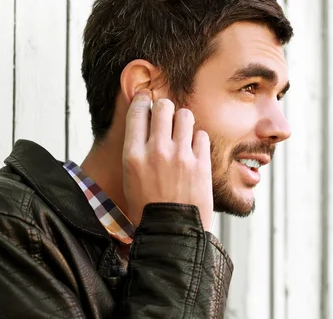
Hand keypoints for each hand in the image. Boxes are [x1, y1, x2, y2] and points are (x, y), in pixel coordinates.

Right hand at [122, 90, 212, 229]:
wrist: (171, 232)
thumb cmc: (148, 207)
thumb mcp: (131, 177)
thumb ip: (138, 149)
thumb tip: (145, 123)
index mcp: (133, 155)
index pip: (138, 111)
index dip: (143, 100)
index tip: (147, 99)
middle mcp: (156, 151)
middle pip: (163, 106)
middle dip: (165, 107)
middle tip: (167, 114)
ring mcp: (181, 156)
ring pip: (185, 115)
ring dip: (183, 120)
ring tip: (182, 132)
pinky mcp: (201, 163)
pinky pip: (202, 135)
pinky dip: (198, 140)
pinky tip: (193, 151)